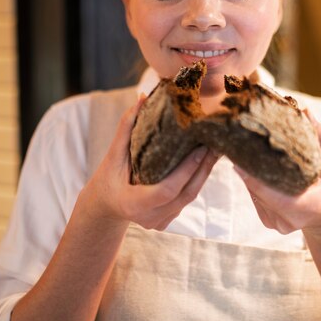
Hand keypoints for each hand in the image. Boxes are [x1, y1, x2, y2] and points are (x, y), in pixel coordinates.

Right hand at [82, 98, 218, 229]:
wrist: (105, 206)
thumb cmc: (107, 178)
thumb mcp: (113, 155)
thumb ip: (126, 128)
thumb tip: (141, 97)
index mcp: (133, 203)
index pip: (167, 189)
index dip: (186, 170)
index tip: (201, 149)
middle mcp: (149, 218)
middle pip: (185, 194)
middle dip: (203, 169)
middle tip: (216, 144)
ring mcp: (159, 222)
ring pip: (189, 198)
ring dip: (204, 174)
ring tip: (215, 150)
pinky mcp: (167, 221)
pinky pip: (186, 200)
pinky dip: (196, 181)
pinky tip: (204, 163)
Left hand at [235, 109, 320, 235]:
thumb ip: (320, 137)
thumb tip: (305, 110)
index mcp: (308, 206)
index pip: (276, 195)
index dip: (255, 181)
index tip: (238, 164)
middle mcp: (290, 220)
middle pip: (261, 193)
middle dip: (248, 172)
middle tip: (236, 148)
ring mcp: (279, 224)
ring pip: (256, 196)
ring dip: (248, 176)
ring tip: (242, 154)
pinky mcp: (270, 222)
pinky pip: (256, 199)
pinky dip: (253, 184)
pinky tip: (252, 169)